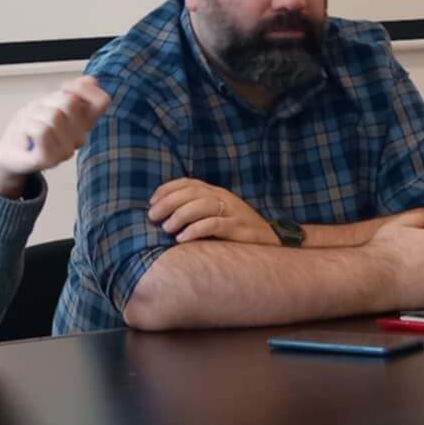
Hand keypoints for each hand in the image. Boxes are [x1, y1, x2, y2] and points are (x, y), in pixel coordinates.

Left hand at [0, 76, 110, 196]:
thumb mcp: (52, 102)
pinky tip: (26, 135)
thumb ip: (73, 92)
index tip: (64, 89)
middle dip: (48, 102)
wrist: (10, 151)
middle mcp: (79, 138)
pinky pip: (42, 131)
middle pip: (70, 102)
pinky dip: (28, 126)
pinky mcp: (48, 160)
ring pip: (54, 115)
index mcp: (84, 123)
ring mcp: (65, 151)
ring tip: (31, 126)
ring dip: (34, 115)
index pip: (101, 101)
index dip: (83, 88)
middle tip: (39, 115)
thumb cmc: (32, 125)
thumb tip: (92, 80)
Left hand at [147, 179, 277, 244]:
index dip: (167, 190)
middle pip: (192, 193)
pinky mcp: (240, 228)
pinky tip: (182, 239)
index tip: (151, 202)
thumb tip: (164, 216)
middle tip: (152, 217)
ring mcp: (233, 212)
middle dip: (168, 203)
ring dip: (180, 216)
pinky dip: (196, 230)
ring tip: (166, 228)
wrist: (272, 240)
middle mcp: (224, 198)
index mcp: (216, 192)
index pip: (188, 183)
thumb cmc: (237, 230)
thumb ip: (196, 211)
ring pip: (202, 206)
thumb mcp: (216, 215)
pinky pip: (215, 225)